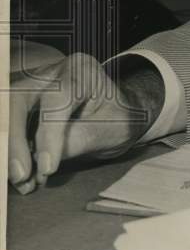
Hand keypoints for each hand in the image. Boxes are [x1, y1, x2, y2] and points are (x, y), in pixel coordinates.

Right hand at [7, 53, 164, 193]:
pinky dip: (9, 150)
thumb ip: (78, 141)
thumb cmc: (118, 118)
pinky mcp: (20, 102)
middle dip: (14, 141)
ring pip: (6, 113)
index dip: (49, 135)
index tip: (47, 168)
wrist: (116, 113)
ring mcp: (32, 85)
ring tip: (21, 179)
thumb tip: (41, 161)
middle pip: (18, 100)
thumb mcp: (111, 130)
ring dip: (8, 150)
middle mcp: (52, 72)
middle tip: (20, 175)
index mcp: (82, 70)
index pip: (57, 98)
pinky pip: (7, 125)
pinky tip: (19, 174)